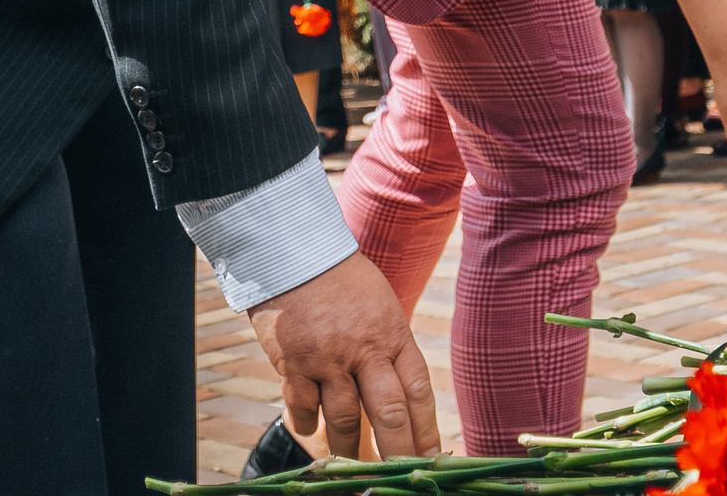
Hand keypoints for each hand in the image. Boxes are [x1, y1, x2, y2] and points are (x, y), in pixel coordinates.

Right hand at [248, 251, 440, 459]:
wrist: (294, 253)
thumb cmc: (342, 279)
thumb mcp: (380, 307)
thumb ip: (389, 348)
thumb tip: (399, 396)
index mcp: (392, 335)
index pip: (418, 392)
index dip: (427, 430)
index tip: (433, 458)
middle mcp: (363, 351)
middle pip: (388, 414)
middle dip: (398, 453)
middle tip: (398, 478)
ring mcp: (327, 359)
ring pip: (345, 419)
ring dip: (351, 449)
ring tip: (354, 466)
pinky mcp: (294, 363)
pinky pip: (304, 407)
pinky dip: (308, 424)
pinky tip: (311, 432)